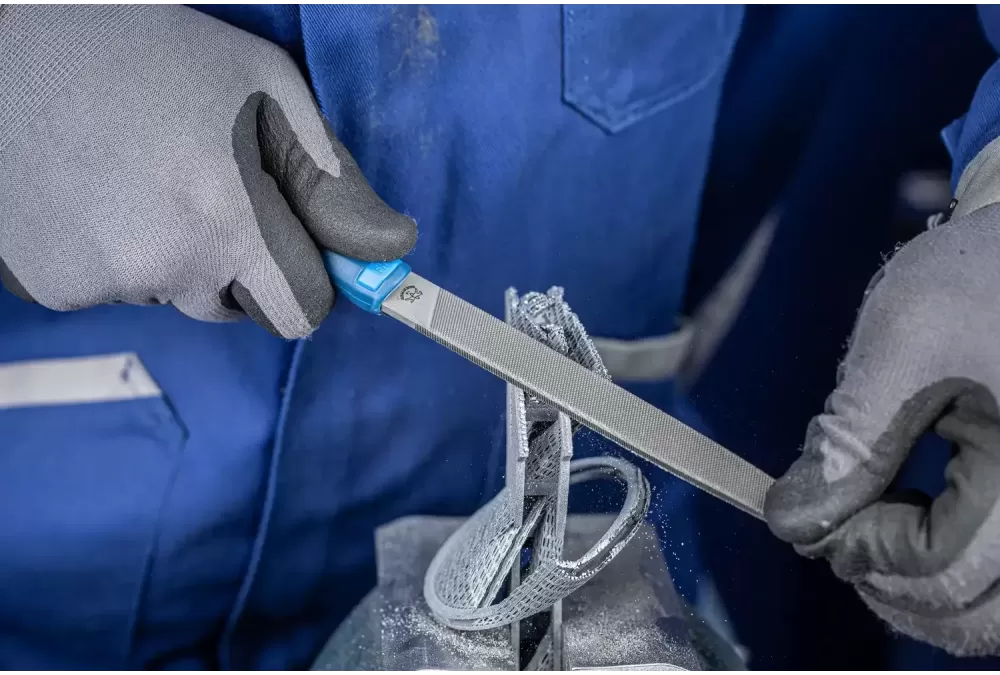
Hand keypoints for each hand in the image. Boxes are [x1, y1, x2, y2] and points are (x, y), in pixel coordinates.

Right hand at [0, 5, 414, 337]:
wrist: (11, 38)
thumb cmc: (151, 50)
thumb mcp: (265, 92)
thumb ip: (333, 182)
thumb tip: (390, 249)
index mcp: (230, 216)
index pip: (303, 312)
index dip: (307, 280)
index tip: (290, 243)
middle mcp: (166, 263)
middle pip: (237, 308)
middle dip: (241, 267)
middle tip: (205, 190)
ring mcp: (101, 280)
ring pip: (174, 294)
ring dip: (173, 253)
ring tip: (140, 177)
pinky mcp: (50, 286)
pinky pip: (114, 289)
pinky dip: (116, 253)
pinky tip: (97, 192)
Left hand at [765, 198, 999, 655]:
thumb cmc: (978, 282)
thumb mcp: (906, 344)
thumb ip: (848, 439)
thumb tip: (792, 520)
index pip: (941, 563)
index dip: (861, 550)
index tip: (807, 515)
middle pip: (974, 609)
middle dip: (888, 583)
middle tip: (834, 537)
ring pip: (991, 610)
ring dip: (922, 590)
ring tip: (868, 536)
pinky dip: (953, 575)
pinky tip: (908, 531)